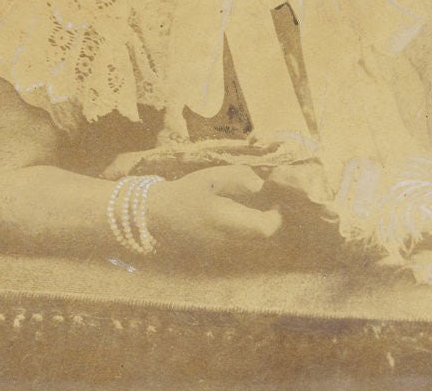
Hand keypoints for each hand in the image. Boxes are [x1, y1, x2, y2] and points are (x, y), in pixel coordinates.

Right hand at [146, 165, 281, 261]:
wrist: (155, 215)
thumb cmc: (185, 193)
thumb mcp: (210, 177)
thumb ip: (238, 177)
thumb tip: (261, 185)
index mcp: (227, 222)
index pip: (265, 228)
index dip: (276, 215)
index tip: (275, 199)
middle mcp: (227, 243)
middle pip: (260, 237)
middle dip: (266, 219)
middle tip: (266, 200)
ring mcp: (221, 252)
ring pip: (249, 241)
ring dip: (254, 224)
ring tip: (250, 205)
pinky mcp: (215, 253)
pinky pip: (237, 243)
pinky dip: (241, 230)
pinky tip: (233, 215)